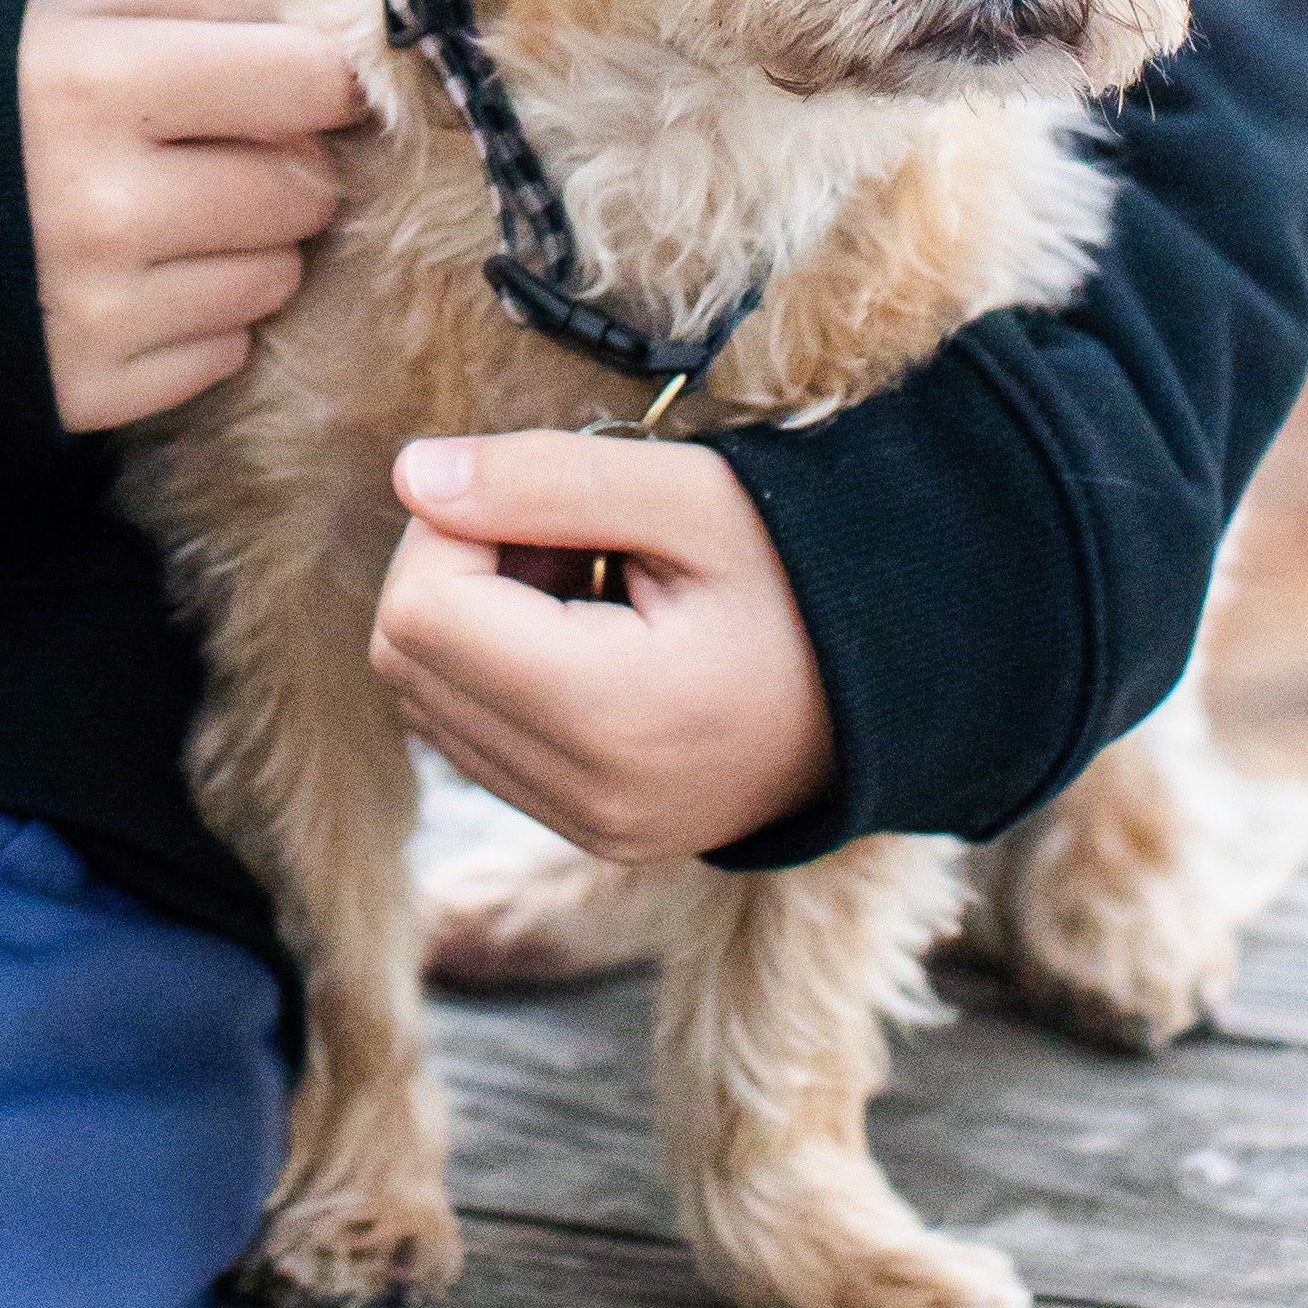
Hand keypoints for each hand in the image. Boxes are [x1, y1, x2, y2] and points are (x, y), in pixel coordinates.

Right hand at [19, 0, 360, 435]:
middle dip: (284, 167)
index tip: (302, 85)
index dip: (321, 81)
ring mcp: (97, 309)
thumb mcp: (69, 6)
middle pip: (301, 190)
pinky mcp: (88, 391)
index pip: (306, 81)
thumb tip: (331, 43)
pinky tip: (136, 281)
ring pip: (274, 278)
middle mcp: (104, 203)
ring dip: (247, 246)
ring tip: (168, 219)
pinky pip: (224, 353)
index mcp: (97, 82)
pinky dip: (202, 317)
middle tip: (219, 154)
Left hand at [371, 433, 834, 862]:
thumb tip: (411, 476)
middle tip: (566, 535)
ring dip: (474, 620)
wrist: (900, 687)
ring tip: (586, 583)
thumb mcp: (689, 495)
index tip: (539, 500)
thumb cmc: (805, 575)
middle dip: (458, 569)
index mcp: (615, 717)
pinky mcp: (589, 831)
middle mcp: (590, 798)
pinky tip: (589, 634)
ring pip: (427, 700)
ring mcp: (589, 828)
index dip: (453, 527)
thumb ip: (543, 478)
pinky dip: (498, 670)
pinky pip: (473, 739)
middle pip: (407, 658)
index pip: (421, 610)